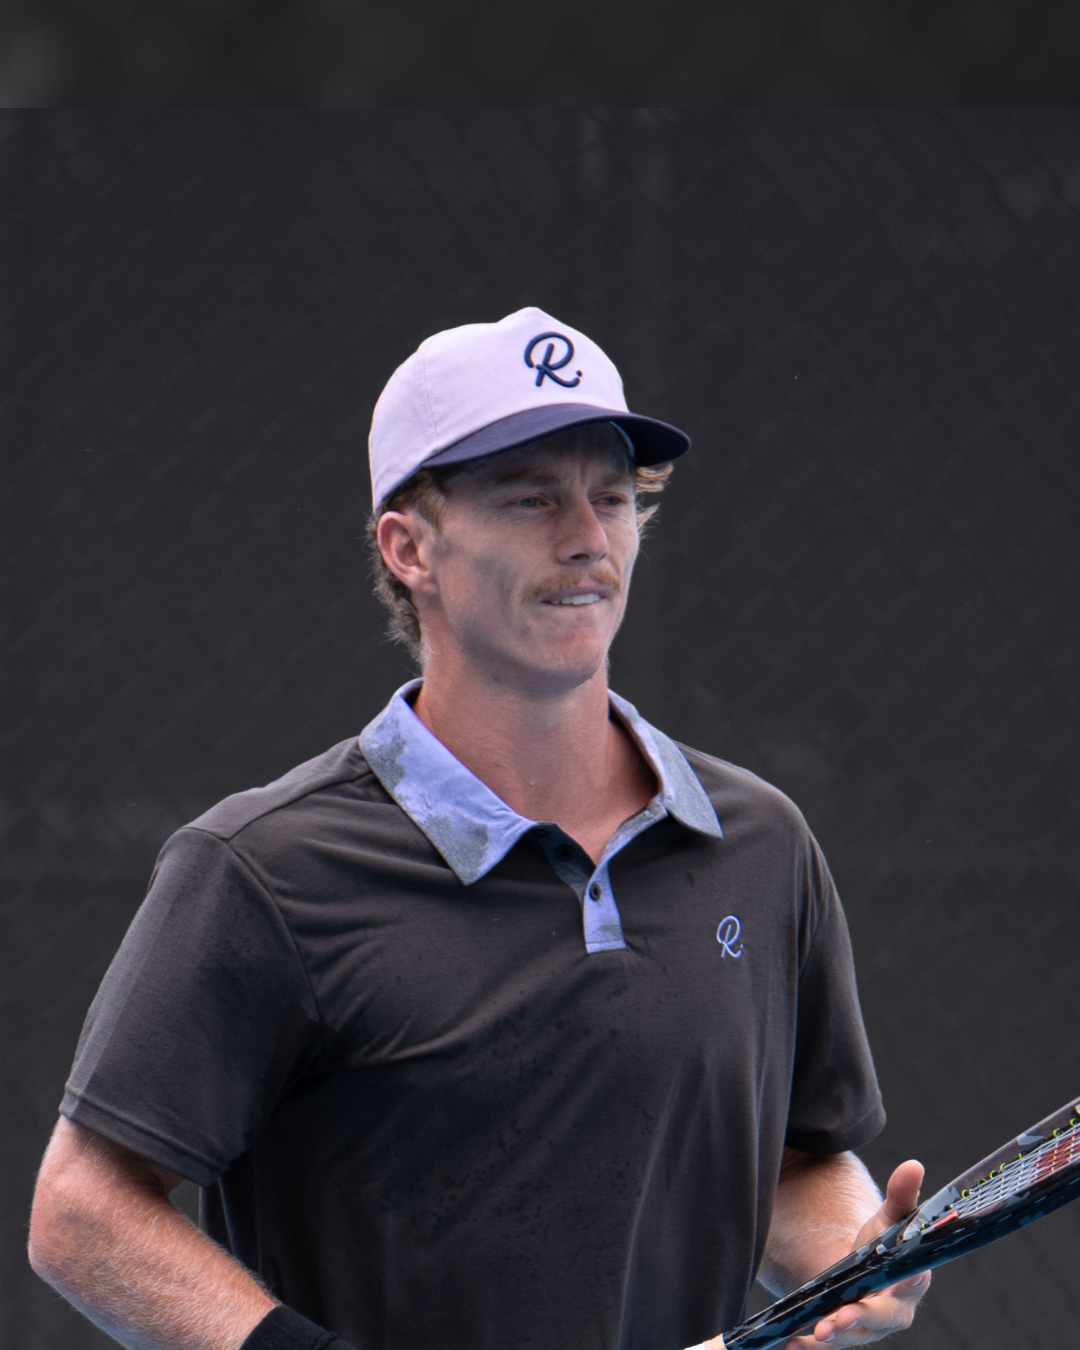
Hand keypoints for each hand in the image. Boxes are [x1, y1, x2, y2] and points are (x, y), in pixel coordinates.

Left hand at [784, 1159, 929, 1347]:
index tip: (904, 1279)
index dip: (909, 1282)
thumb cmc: (884, 1242)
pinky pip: (827, 1346)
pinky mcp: (843, 1334)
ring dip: (835, 1338)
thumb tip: (914, 1165)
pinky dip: (809, 1348)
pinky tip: (789, 1346)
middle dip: (862, 1318)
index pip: (913, 1282)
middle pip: (882, 1318)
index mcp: (911, 1279)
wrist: (865, 1267)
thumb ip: (902, 1195)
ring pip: (854, 1336)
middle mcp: (893, 1309)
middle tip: (840, 1317)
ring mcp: (868, 1326)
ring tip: (816, 1333)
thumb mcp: (890, 1217)